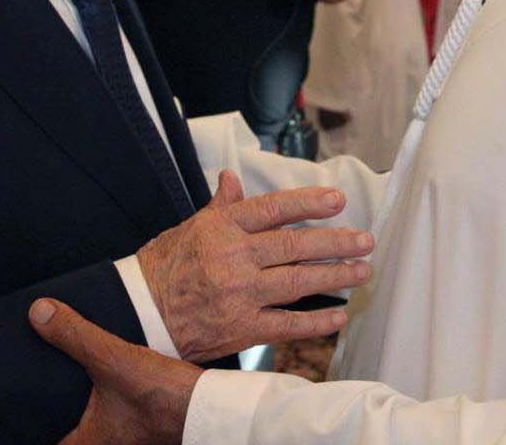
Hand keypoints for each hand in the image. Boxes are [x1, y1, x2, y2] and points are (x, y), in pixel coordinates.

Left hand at [31, 298, 198, 444]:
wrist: (211, 405)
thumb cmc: (164, 396)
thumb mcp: (112, 359)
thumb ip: (75, 336)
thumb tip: (39, 313)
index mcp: (90, 441)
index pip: (52, 444)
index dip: (36, 430)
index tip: (27, 415)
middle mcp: (108, 444)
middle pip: (74, 435)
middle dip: (63, 416)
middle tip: (48, 393)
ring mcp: (130, 437)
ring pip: (98, 425)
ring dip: (89, 408)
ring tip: (77, 382)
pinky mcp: (148, 423)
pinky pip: (119, 413)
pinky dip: (111, 400)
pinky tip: (113, 378)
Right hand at [137, 170, 371, 360]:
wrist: (140, 313)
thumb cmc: (164, 267)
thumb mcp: (189, 228)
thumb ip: (219, 207)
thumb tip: (231, 178)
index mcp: (222, 228)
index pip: (273, 209)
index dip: (308, 203)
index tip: (337, 200)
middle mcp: (234, 258)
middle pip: (295, 246)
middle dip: (336, 243)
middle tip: (365, 240)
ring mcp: (240, 295)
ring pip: (298, 283)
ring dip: (335, 277)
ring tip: (362, 272)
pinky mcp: (241, 328)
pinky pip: (287, 324)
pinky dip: (315, 322)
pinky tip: (338, 316)